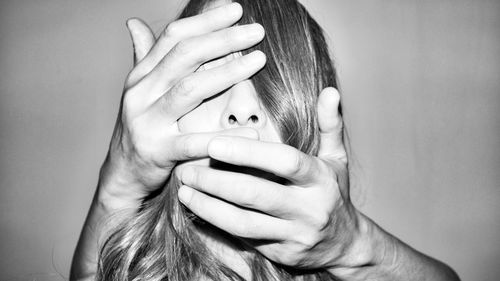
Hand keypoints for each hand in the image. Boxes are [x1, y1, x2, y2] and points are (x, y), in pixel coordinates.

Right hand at [99, 3, 266, 203]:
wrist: (122, 174)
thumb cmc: (141, 128)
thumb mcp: (141, 91)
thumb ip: (145, 56)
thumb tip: (133, 22)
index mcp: (142, 76)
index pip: (174, 37)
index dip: (206, 21)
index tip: (235, 9)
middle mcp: (141, 93)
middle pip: (184, 56)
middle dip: (223, 39)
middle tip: (257, 30)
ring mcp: (148, 122)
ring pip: (189, 89)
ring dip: (228, 72)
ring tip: (259, 59)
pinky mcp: (158, 152)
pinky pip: (194, 142)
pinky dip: (224, 136)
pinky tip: (252, 130)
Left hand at [177, 87, 360, 269]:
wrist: (343, 244)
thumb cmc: (333, 192)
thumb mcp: (336, 158)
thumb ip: (330, 124)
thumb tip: (330, 90)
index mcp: (320, 179)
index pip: (286, 161)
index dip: (250, 152)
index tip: (215, 143)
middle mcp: (309, 209)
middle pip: (257, 194)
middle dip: (218, 181)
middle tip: (187, 168)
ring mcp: (293, 234)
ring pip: (244, 222)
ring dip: (209, 206)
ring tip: (185, 189)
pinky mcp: (280, 253)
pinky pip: (243, 238)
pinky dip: (217, 223)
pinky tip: (198, 208)